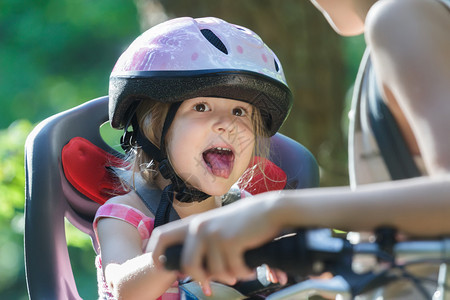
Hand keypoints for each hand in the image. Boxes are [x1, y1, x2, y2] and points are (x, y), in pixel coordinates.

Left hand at [147, 192, 284, 289]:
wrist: (270, 211)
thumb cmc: (246, 222)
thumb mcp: (219, 226)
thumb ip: (204, 242)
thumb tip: (194, 270)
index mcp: (194, 224)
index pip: (162, 236)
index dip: (156, 253)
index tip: (162, 265)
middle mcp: (200, 227)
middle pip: (187, 265)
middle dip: (201, 279)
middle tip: (211, 285)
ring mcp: (214, 234)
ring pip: (214, 272)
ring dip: (230, 276)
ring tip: (241, 269)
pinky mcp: (229, 241)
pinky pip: (232, 270)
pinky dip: (243, 272)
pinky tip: (250, 266)